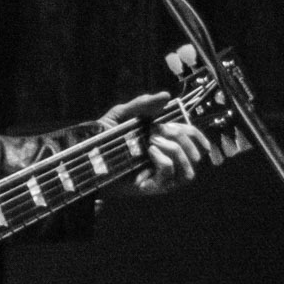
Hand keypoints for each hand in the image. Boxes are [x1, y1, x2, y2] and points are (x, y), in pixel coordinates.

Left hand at [102, 46, 227, 194]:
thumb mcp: (121, 116)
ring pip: (189, 170)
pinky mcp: (154, 187)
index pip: (195, 143)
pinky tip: (150, 151)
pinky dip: (164, 160)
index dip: (196, 135)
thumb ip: (142, 104)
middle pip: (195, 155)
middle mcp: (169, 163)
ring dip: (176, 151)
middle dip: (180, 137)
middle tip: (157, 130)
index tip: (183, 125)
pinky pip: (170, 174)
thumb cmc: (105, 138)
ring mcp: (163, 178)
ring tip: (152, 141)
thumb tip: (166, 95)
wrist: (86, 159)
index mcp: (166, 146)